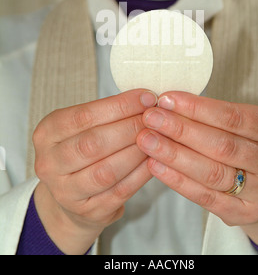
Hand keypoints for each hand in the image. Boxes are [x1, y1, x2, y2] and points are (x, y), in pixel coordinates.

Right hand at [33, 89, 156, 254]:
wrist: (72, 195)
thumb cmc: (82, 149)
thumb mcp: (83, 126)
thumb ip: (108, 112)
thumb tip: (146, 99)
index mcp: (46, 134)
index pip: (83, 116)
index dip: (119, 106)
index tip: (147, 98)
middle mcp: (49, 164)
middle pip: (93, 144)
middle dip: (130, 128)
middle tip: (154, 119)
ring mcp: (66, 192)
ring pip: (107, 171)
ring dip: (137, 151)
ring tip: (158, 138)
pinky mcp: (89, 212)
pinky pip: (120, 191)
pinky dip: (141, 174)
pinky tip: (154, 160)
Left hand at [137, 92, 257, 244]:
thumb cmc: (246, 142)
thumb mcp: (242, 123)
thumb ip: (212, 115)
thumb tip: (168, 103)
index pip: (233, 117)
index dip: (197, 108)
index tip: (167, 99)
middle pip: (222, 145)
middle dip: (181, 130)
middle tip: (151, 118)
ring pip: (212, 172)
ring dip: (174, 154)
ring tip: (147, 140)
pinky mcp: (245, 213)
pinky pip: (206, 197)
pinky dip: (178, 180)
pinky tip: (156, 166)